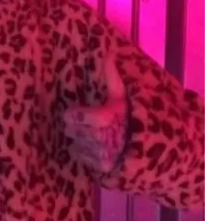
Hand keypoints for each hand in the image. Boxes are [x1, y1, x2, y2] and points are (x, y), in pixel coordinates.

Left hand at [63, 54, 128, 172]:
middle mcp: (101, 138)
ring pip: (75, 144)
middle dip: (76, 126)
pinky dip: (84, 152)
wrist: (149, 144)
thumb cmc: (130, 115)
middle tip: (85, 123)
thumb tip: (111, 53)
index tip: (76, 112)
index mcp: (104, 118)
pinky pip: (80, 157)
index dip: (73, 114)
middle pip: (71, 130)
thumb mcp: (122, 94)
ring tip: (92, 135)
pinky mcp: (101, 167)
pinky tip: (94, 147)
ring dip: (80, 139)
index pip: (72, 116)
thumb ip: (113, 76)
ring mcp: (101, 155)